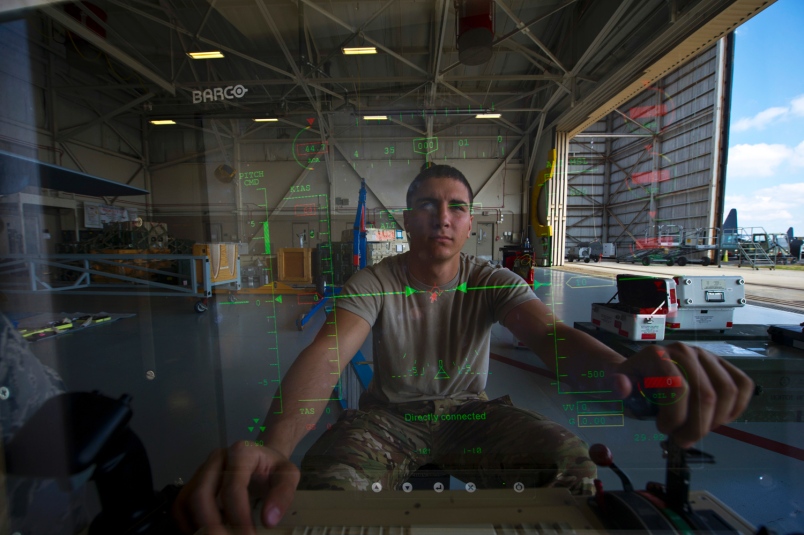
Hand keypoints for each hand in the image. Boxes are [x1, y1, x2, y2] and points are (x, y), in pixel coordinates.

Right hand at [172, 442, 299, 534]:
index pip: (233, 488)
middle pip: (202, 494)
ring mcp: (202, 469)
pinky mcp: (194, 482)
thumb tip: (268, 520)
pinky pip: (180, 504)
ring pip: (187, 500)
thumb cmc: (274, 468)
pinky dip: (186, 523)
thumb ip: (283, 495)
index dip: (238, 516)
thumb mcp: (288, 476)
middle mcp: (217, 458)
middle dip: (212, 525)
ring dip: (198, 526)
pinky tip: (201, 533)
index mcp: (241, 452)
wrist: (263, 458)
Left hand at [609, 343, 753, 447]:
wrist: (640, 375)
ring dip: (715, 422)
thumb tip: (622, 385)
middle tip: (681, 441)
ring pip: (727, 393)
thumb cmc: (630, 385)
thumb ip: (619, 388)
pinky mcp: (722, 365)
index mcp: (656, 355)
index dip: (675, 417)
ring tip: (696, 431)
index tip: (663, 430)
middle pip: (706, 395)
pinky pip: (743, 386)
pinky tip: (717, 421)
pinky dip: (735, 409)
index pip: (677, 388)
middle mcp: (683, 351)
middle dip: (696, 427)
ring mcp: (705, 356)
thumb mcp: (617, 389)